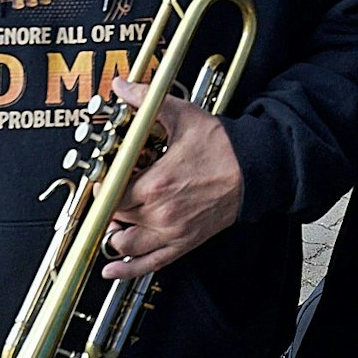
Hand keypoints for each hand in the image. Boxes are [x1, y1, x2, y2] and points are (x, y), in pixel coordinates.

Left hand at [101, 75, 242, 279]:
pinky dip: (127, 270)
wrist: (255, 169)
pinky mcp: (184, 243)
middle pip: (114, 216)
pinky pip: (149, 264)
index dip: (102, 184)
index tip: (104, 175)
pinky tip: (112, 271)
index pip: (109, 192)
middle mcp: (161, 213)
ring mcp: (172, 232)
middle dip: (108, 203)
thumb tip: (123, 86)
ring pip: (125, 243)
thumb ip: (146, 100)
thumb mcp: (182, 116)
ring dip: (114, 233)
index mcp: (156, 184)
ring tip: (113, 219)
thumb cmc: (223, 146)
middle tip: (111, 190)